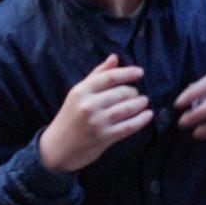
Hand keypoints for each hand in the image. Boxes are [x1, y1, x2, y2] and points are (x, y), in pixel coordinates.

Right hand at [37, 53, 151, 174]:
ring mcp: (97, 122)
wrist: (57, 148)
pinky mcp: (104, 137)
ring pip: (127, 108)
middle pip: (121, 93)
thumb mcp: (78, 93)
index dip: (128, 73)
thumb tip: (114, 57)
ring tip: (144, 101)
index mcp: (81, 91)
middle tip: (138, 93)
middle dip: (134, 92)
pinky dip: (141, 120)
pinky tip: (148, 115)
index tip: (140, 72)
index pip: (110, 77)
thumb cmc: (70, 116)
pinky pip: (128, 126)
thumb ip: (97, 74)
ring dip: (140, 104)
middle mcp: (89, 105)